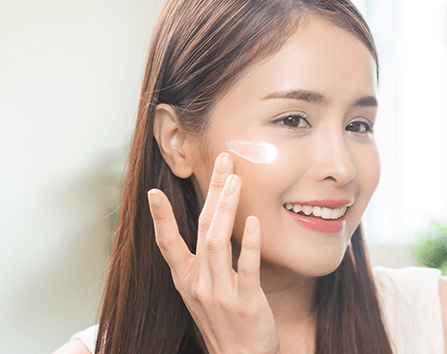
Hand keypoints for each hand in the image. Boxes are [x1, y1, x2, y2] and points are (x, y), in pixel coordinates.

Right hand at [148, 152, 279, 353]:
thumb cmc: (224, 324)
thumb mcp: (204, 293)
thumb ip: (205, 261)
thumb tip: (213, 225)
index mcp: (186, 280)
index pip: (167, 244)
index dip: (159, 218)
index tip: (154, 191)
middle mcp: (198, 284)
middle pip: (200, 228)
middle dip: (212, 191)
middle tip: (224, 160)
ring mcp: (219, 294)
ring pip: (216, 242)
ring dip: (226, 207)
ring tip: (235, 179)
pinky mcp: (245, 303)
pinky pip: (245, 267)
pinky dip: (248, 243)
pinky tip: (253, 221)